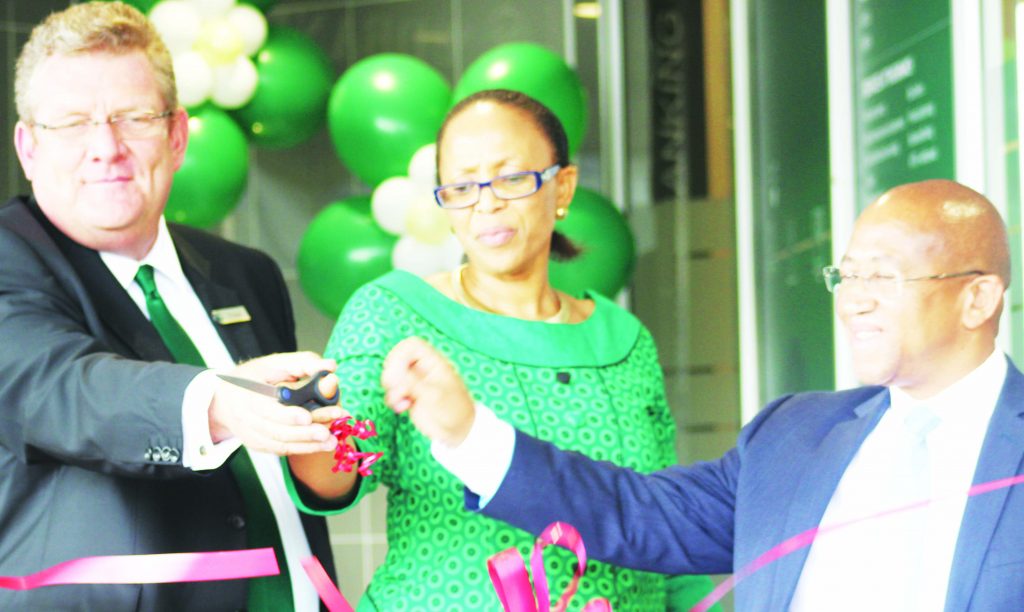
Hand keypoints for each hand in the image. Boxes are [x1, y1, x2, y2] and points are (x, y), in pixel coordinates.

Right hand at [209, 351, 343, 454]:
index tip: (307, 417)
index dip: (286, 415)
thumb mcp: (274, 363)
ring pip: (279, 444)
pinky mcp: (258, 444)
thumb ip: (303, 363)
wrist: (224, 399)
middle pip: (276, 431)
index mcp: (248, 395)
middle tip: (326, 434)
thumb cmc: (253, 376)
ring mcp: (251, 434)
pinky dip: (301, 449)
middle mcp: (246, 418)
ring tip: (331, 442)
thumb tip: (331, 366)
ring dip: (307, 445)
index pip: (267, 409)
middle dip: (303, 434)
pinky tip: (321, 446)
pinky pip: (280, 450)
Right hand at [381, 337, 474, 446]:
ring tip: (402, 401)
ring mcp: (414, 382)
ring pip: (391, 376)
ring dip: (391, 389)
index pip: (412, 345)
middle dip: (391, 373)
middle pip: (396, 359)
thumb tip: (397, 375)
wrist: (457, 431)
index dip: (400, 354)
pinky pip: (391, 392)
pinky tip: (403, 408)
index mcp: (434, 362)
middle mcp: (422, 369)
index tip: (399, 372)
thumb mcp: (436, 396)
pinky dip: (392, 399)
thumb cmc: (454, 410)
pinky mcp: (408, 396)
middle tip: (394, 386)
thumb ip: (416, 383)